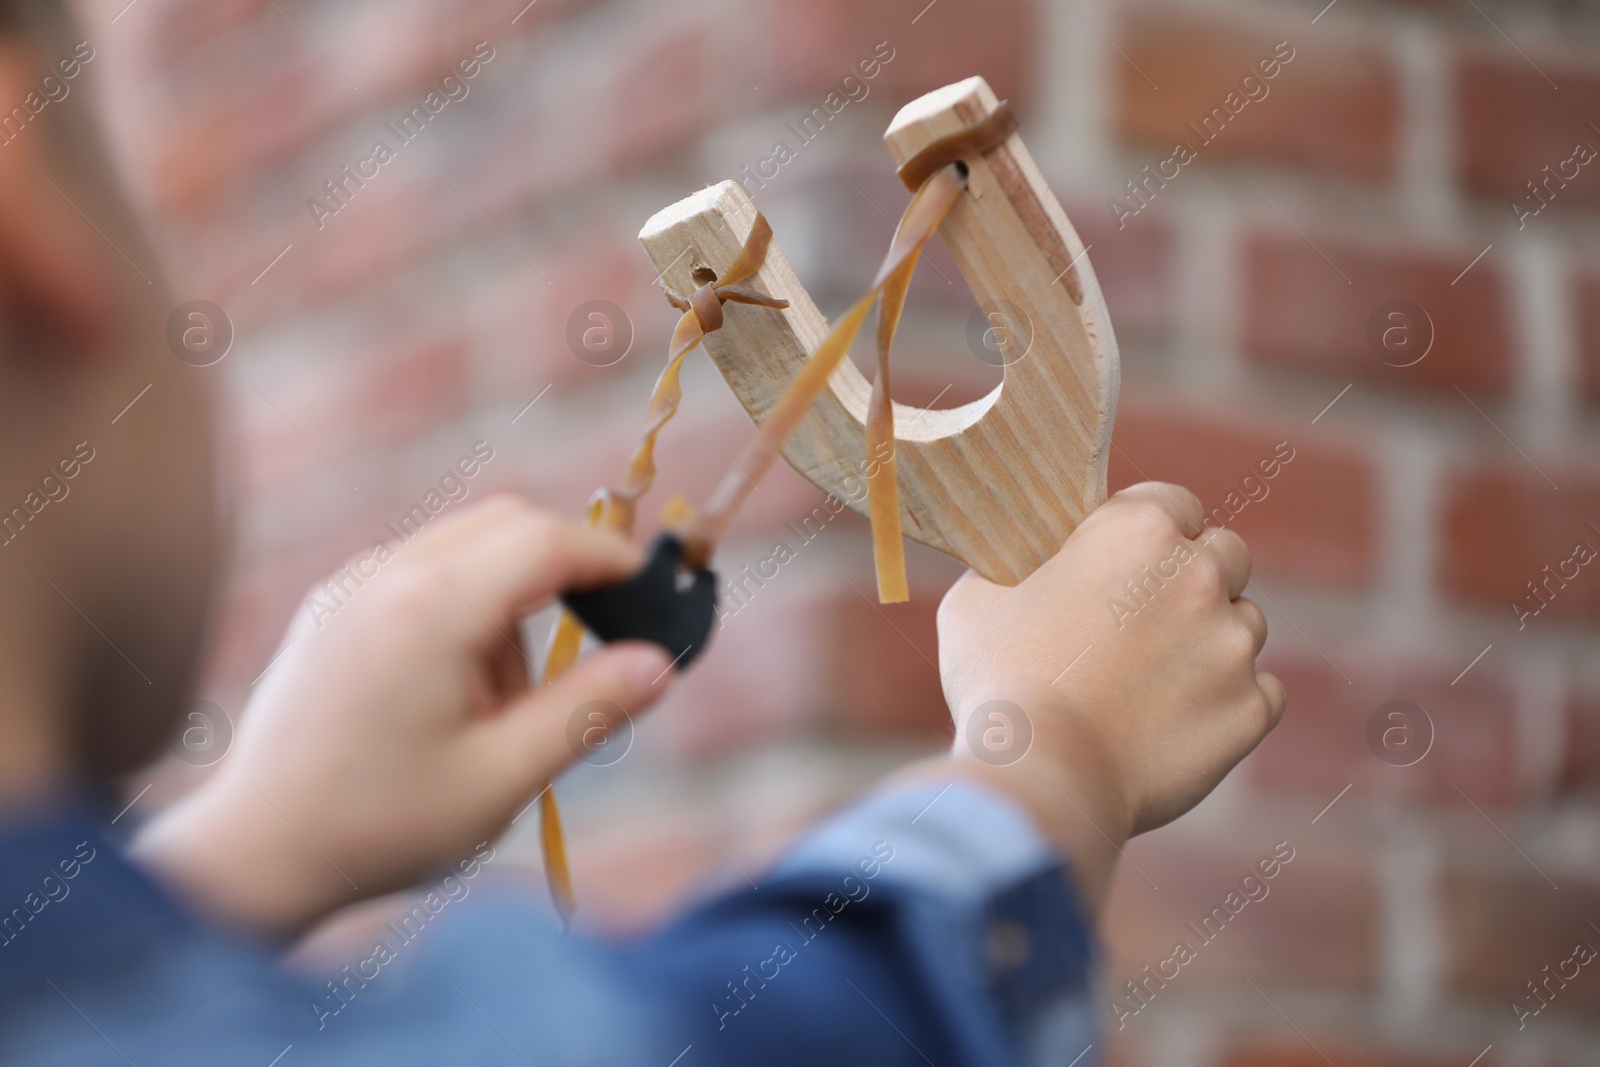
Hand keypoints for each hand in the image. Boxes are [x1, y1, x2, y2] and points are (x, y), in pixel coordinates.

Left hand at [135, 496, 673, 935]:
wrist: (251, 857)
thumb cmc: (377, 825)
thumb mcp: (501, 777)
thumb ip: (586, 709)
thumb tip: (657, 662)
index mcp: (429, 610)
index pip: (543, 540)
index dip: (607, 558)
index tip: (648, 590)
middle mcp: (384, 576)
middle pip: (503, 522)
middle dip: (560, 570)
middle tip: (590, 642)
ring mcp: (349, 587)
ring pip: (463, 548)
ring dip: (507, 601)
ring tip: (493, 712)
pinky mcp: (330, 609)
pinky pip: (419, 574)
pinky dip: (461, 610)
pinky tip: (450, 697)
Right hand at [922, 482, 1284, 908]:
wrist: (1042, 775)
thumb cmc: (999, 681)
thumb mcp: (976, 600)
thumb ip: (1016, 569)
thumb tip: (1027, 572)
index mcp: (1137, 531)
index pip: (1172, 502)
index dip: (1149, 530)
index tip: (1126, 560)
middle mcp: (1199, 575)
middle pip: (1226, 554)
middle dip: (1196, 577)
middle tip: (1149, 618)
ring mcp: (1233, 645)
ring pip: (1246, 625)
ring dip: (1213, 642)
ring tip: (1158, 681)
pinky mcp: (1250, 709)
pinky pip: (1262, 693)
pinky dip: (1231, 703)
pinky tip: (1183, 721)